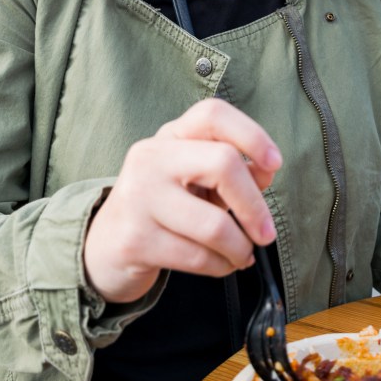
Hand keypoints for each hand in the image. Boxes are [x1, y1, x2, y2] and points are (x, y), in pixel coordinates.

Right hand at [83, 98, 281, 303]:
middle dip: (255, 206)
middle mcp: (151, 158)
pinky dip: (221, 266)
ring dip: (240, 248)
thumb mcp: (194, 178)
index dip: (252, 135)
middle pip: (223, 164)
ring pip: (214, 225)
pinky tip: (221, 264)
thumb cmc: (164, 206)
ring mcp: (139, 198)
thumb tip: (266, 171)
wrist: (106, 245)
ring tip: (242, 254)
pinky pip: (198, 257)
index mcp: (170, 136)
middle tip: (266, 233)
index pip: (212, 114)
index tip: (274, 164)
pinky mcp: (136, 240)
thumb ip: (232, 170)